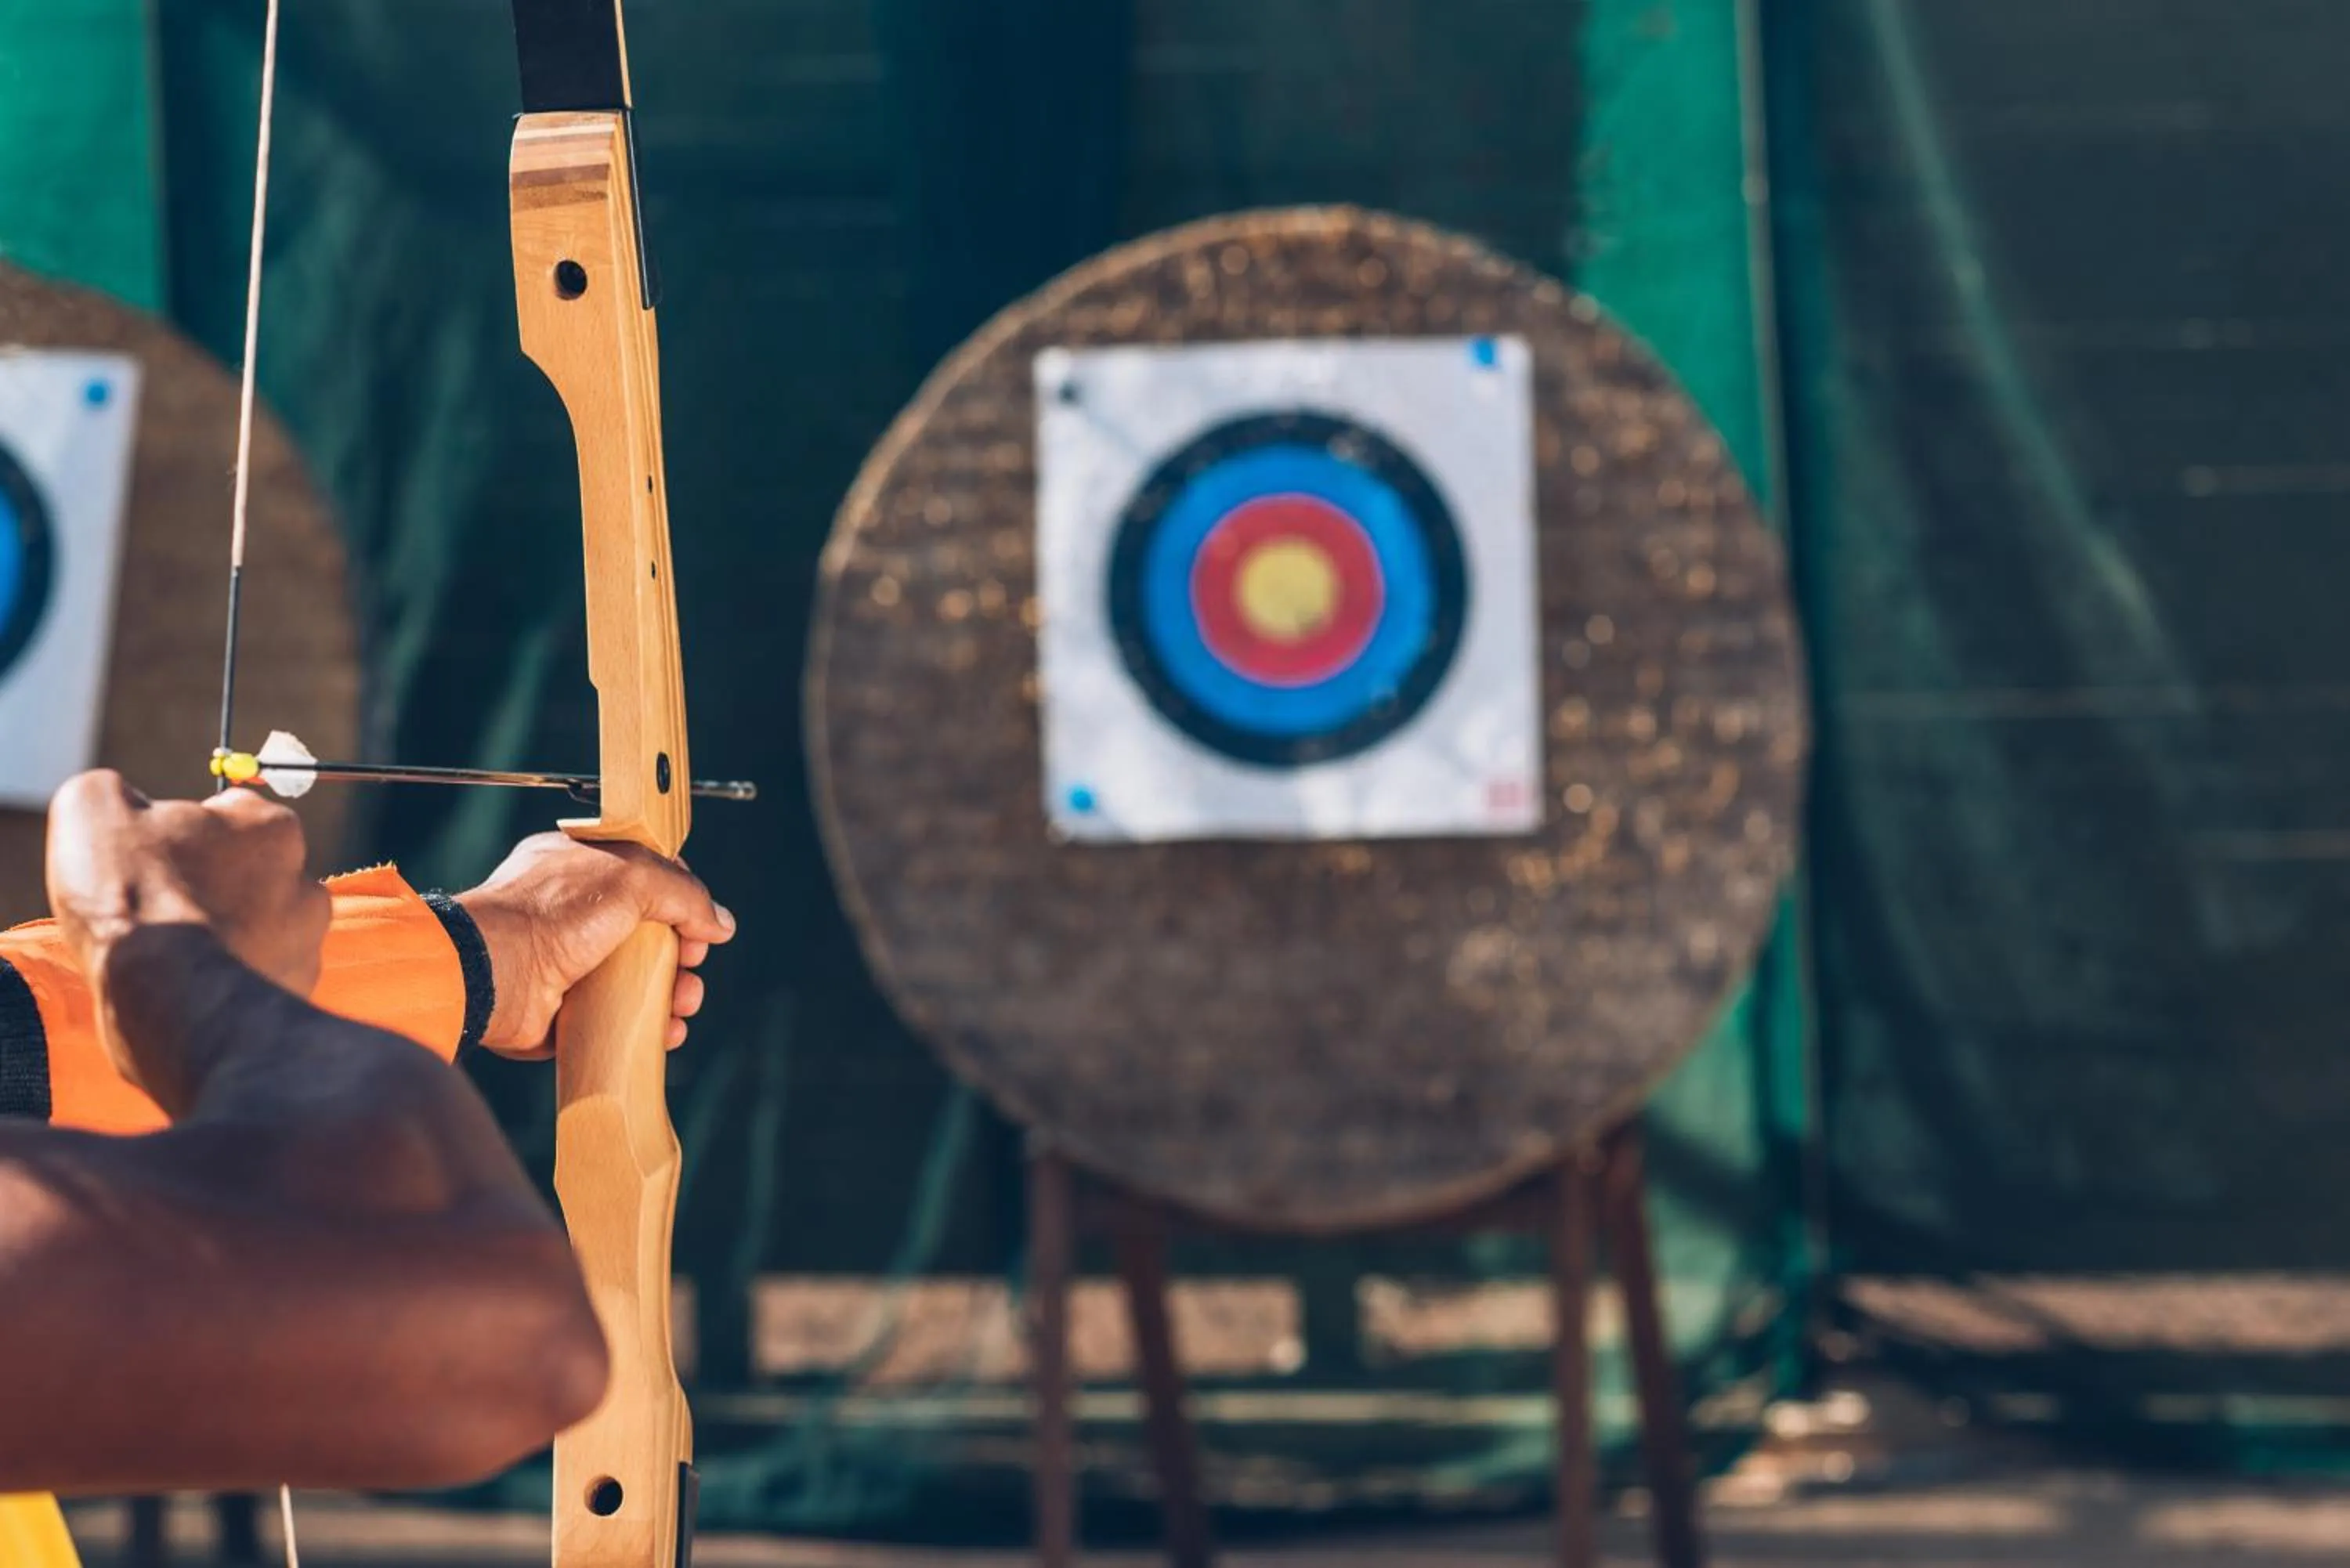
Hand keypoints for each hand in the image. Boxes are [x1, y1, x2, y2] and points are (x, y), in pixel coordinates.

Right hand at [45, 770, 329, 998]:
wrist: (163, 995)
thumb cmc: (131, 893)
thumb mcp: (92, 807)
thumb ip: (114, 791)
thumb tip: (121, 799)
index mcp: (271, 826)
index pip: (231, 813)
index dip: (182, 832)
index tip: (152, 856)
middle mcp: (306, 881)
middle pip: (250, 873)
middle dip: (209, 885)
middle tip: (159, 906)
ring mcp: (307, 942)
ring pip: (259, 927)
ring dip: (223, 933)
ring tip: (173, 950)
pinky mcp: (297, 990)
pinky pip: (259, 974)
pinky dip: (230, 975)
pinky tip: (192, 982)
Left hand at [454, 833, 734, 1057]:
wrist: (496, 973)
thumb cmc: (551, 912)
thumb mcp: (631, 877)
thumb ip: (684, 893)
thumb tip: (721, 924)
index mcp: (579, 868)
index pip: (646, 876)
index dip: (681, 897)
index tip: (700, 920)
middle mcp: (573, 915)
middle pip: (650, 934)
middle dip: (684, 953)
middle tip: (692, 965)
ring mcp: (569, 965)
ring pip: (640, 980)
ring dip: (674, 993)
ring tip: (683, 1004)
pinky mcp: (566, 1012)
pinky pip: (619, 1019)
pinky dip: (650, 1027)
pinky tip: (667, 1031)